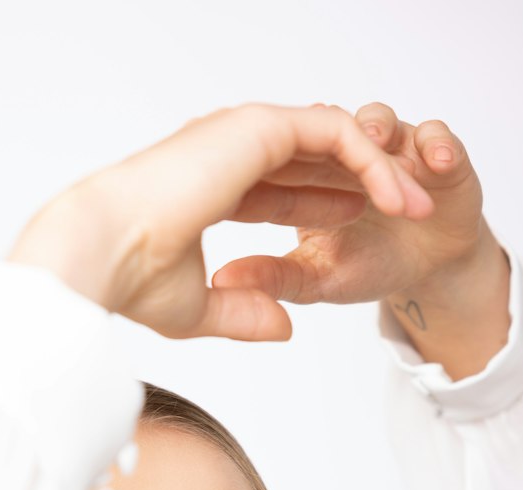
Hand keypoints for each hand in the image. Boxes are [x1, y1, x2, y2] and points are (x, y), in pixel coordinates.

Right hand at [6, 102, 434, 341]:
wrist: (103, 252)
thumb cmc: (130, 281)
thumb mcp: (198, 309)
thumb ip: (243, 312)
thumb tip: (285, 329)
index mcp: (209, 185)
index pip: (277, 187)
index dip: (320, 205)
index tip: (359, 226)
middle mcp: (226, 150)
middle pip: (312, 157)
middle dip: (363, 183)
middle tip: (411, 213)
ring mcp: (244, 133)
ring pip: (332, 139)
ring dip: (380, 169)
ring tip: (419, 207)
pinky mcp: (260, 127)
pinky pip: (336, 133)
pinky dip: (372, 159)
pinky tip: (397, 194)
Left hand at [210, 102, 487, 308]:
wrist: (429, 271)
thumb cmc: (368, 265)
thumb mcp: (316, 278)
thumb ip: (275, 277)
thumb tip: (221, 279)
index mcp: (309, 171)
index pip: (289, 149)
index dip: (287, 159)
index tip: (287, 177)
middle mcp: (350, 150)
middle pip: (332, 128)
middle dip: (329, 141)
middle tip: (326, 155)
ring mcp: (394, 145)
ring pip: (379, 120)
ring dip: (377, 128)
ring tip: (377, 146)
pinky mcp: (439, 151)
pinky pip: (436, 135)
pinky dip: (434, 142)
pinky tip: (433, 164)